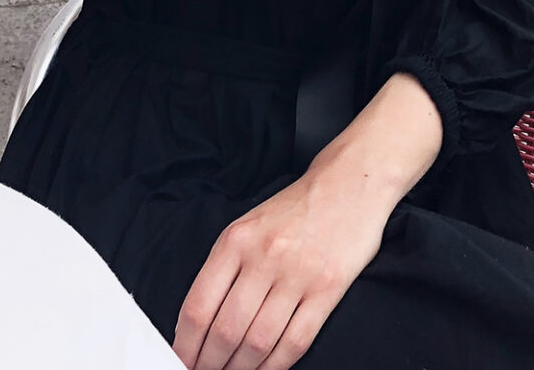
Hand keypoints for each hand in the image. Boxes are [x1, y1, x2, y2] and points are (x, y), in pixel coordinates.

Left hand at [172, 163, 387, 369]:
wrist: (349, 182)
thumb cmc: (296, 209)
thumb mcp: (248, 226)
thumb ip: (224, 270)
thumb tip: (198, 325)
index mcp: (236, 240)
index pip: (198, 307)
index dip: (185, 345)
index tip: (183, 362)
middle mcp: (264, 256)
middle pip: (225, 331)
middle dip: (210, 364)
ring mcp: (298, 273)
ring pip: (257, 342)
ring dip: (241, 369)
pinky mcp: (327, 288)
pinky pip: (295, 341)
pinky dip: (276, 366)